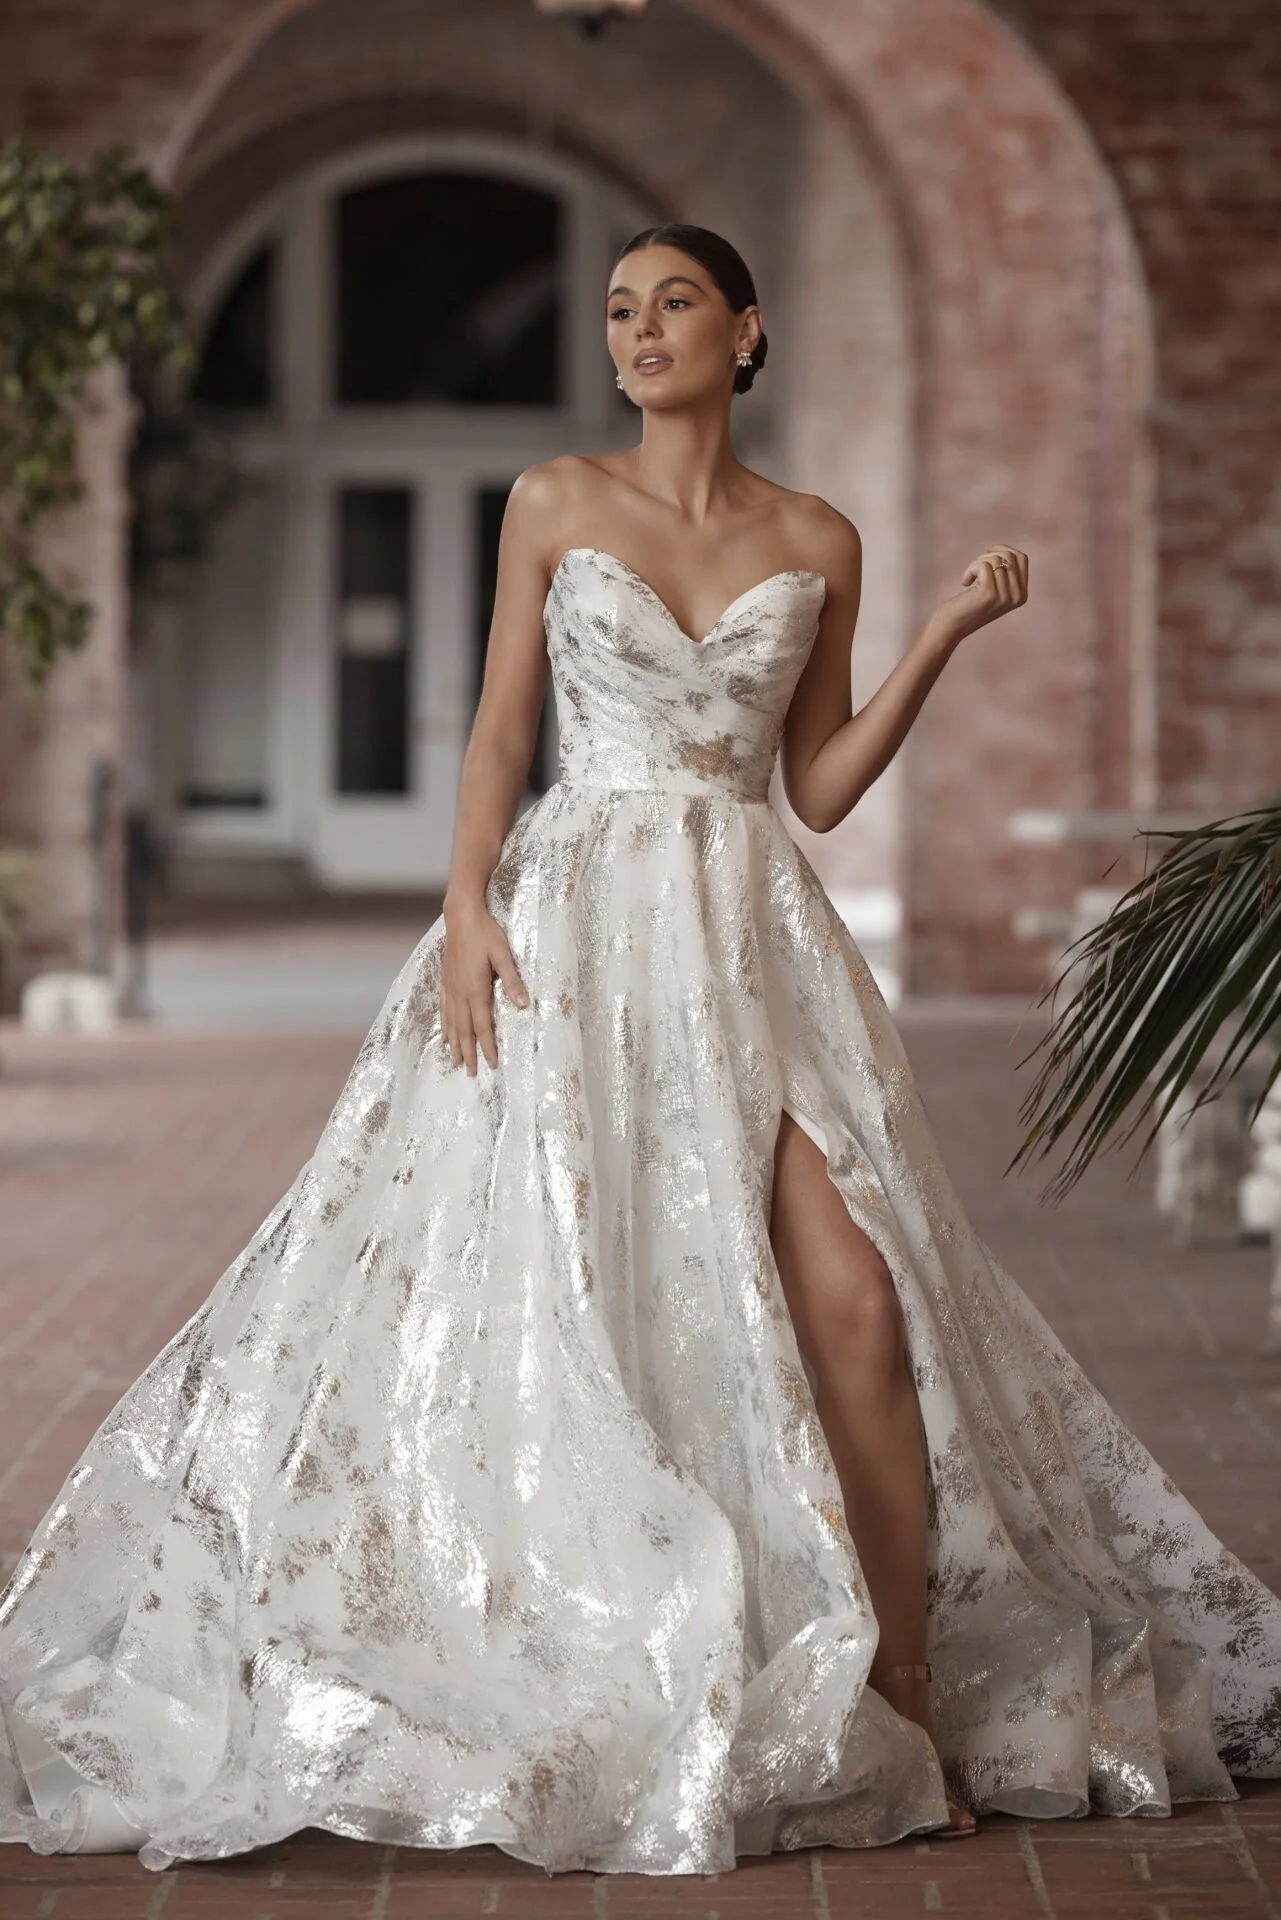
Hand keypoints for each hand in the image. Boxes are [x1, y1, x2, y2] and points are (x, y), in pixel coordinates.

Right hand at [440, 898, 527, 1074]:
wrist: (461, 916)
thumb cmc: (486, 933)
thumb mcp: (504, 955)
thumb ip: (512, 981)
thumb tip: (522, 1006)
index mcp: (475, 989)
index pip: (482, 1026)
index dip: (487, 1046)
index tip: (491, 1064)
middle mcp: (460, 993)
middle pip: (464, 1031)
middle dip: (468, 1053)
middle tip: (471, 1074)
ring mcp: (450, 988)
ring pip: (452, 1023)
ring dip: (454, 1045)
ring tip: (455, 1062)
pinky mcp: (446, 981)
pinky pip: (444, 1010)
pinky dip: (444, 1026)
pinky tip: (444, 1035)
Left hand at [931, 545, 1027, 646]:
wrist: (951, 627)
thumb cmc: (968, 605)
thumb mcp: (993, 589)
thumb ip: (1004, 574)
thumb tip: (1004, 549)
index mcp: (1022, 594)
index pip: (1021, 559)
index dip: (1003, 549)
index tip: (986, 551)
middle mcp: (1017, 596)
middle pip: (1009, 556)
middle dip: (988, 556)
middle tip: (974, 569)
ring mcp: (1005, 596)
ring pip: (995, 560)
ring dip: (976, 564)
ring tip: (969, 578)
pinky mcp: (989, 594)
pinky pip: (983, 566)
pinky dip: (970, 570)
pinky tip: (964, 582)